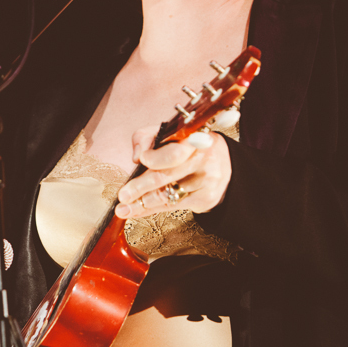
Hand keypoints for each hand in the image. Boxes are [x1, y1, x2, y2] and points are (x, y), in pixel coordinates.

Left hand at [114, 127, 230, 218]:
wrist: (224, 166)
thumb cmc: (189, 149)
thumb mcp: (171, 135)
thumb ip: (148, 137)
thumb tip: (137, 156)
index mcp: (193, 137)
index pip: (173, 151)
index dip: (155, 157)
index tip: (141, 160)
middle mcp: (203, 158)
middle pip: (166, 175)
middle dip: (141, 187)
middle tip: (123, 195)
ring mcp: (207, 179)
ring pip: (167, 194)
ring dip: (142, 203)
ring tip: (125, 208)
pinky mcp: (206, 198)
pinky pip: (173, 206)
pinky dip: (152, 209)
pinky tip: (139, 211)